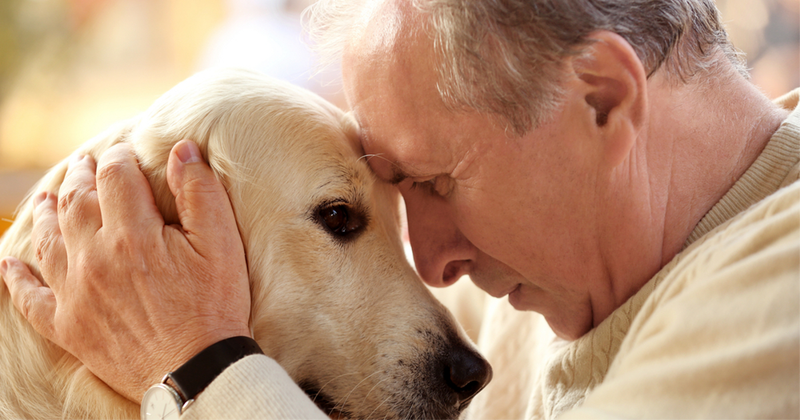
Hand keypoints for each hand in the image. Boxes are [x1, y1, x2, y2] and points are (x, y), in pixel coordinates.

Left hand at [0, 140, 250, 402]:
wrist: (196, 371)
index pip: (116, 177)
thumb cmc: (215, 305)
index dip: (119, 157)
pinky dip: (17, 280)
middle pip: (77, 202)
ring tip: (47, 198)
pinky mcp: (68, 326)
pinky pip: (31, 298)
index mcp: (133, 234)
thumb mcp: (221, 243)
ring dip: (46, 214)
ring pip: (48, 241)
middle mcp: (94, 258)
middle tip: (84, 163)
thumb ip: (200, 192)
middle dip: (81, 177)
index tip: (124, 152)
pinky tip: (9, 265)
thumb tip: (182, 149)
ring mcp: (76, 294)